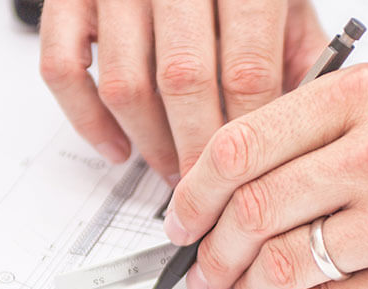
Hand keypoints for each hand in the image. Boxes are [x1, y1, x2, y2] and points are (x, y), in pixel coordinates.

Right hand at [39, 0, 326, 182]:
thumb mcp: (286, 5)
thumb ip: (301, 60)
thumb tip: (305, 135)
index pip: (246, 70)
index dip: (247, 134)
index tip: (252, 176)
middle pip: (183, 81)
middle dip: (196, 151)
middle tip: (210, 191)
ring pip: (123, 83)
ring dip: (149, 144)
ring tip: (174, 173)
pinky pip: (62, 69)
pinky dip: (88, 121)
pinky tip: (119, 148)